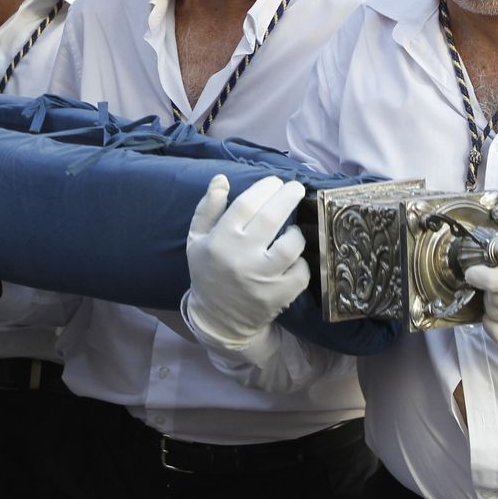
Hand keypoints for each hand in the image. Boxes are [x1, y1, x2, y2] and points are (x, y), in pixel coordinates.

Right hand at [183, 174, 309, 350]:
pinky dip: (301, 263)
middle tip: (296, 188)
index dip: (265, 188)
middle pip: (272, 218)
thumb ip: (208, 208)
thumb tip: (222, 179)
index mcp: (220, 240)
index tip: (275, 181)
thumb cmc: (208, 272)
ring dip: (296, 233)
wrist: (217, 319)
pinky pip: (300, 273)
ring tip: (293, 230)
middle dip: (289, 196)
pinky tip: (294, 258)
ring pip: (291, 246)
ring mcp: (261, 278)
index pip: (247, 204)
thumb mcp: (197, 239)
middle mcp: (241, 257)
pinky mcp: (277, 296)